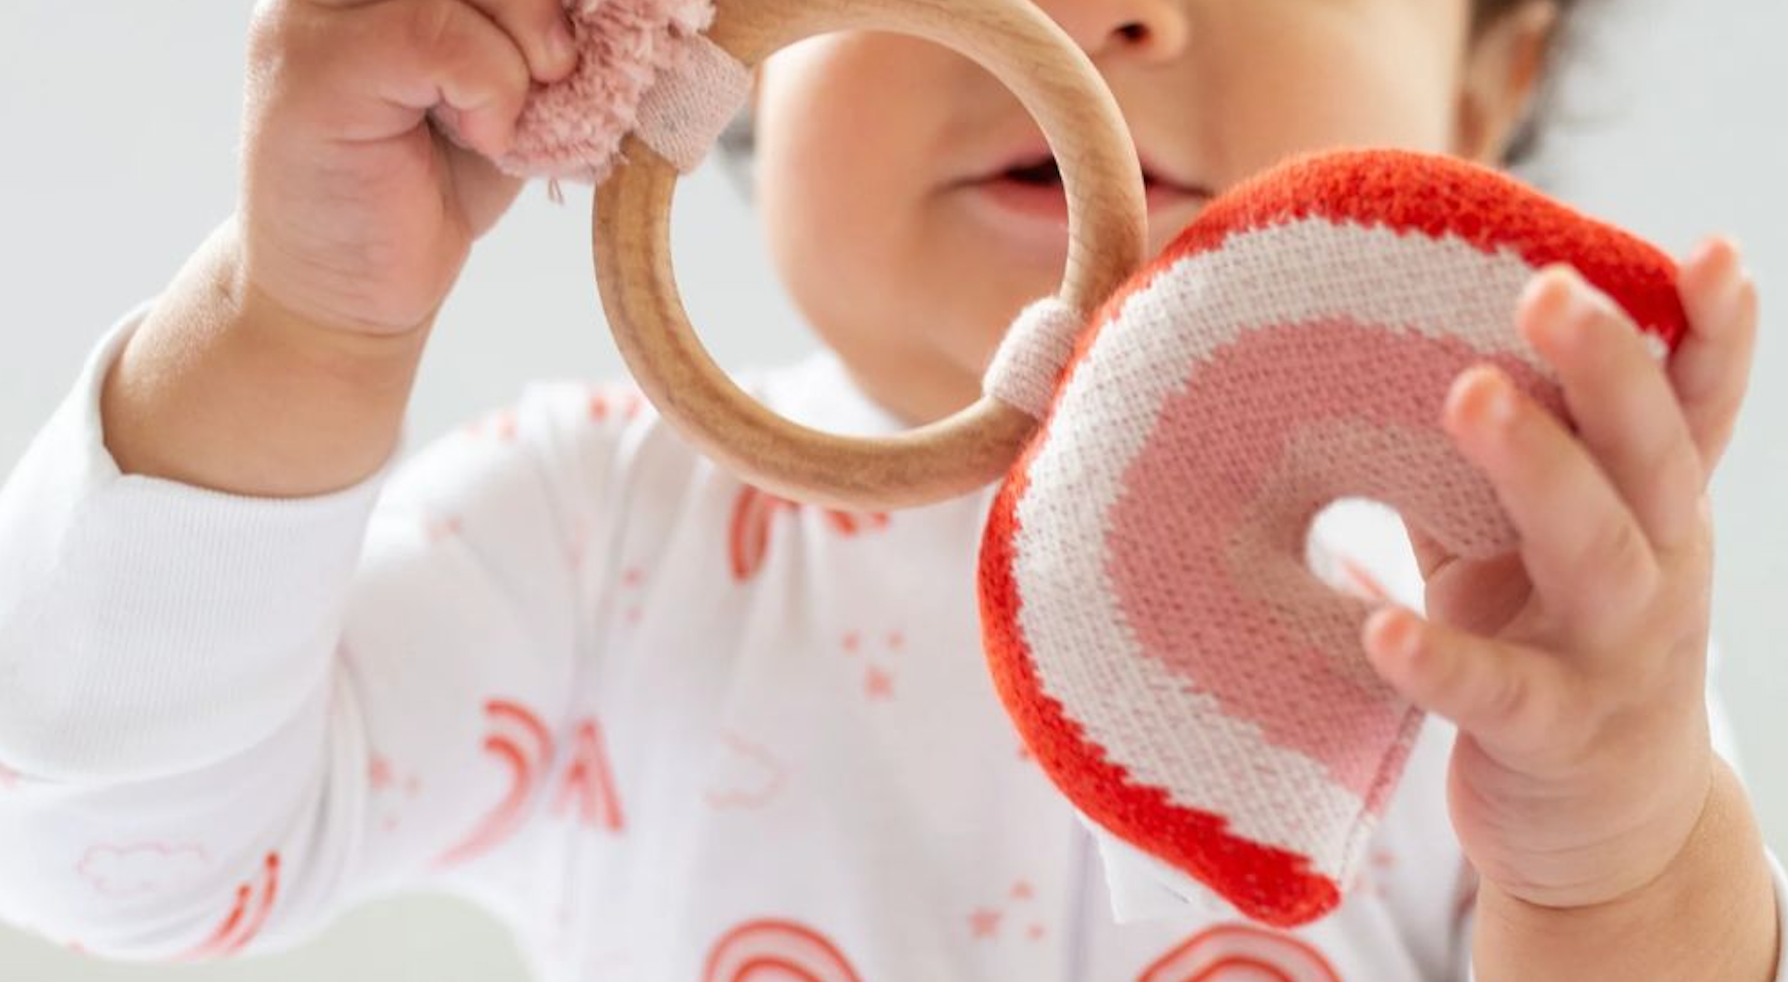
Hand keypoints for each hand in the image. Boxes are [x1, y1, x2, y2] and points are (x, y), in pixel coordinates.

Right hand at [238, 0, 579, 335]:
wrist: (350, 294)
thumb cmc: (426, 191)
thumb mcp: (501, 91)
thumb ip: (534, 33)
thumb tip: (620, 1)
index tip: (576, 40)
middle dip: (545, 5)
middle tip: (563, 69)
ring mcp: (314, 14)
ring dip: (524, 49)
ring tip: (510, 120)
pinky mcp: (315, 63)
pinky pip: (437, 35)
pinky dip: (492, 89)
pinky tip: (485, 137)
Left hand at [1358, 237, 1759, 908]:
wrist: (1608, 830)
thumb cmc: (1554, 646)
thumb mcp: (1551, 542)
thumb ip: (1517, 458)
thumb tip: (1414, 339)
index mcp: (1655, 511)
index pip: (1697, 410)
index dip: (1714, 333)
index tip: (1711, 253)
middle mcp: (1659, 571)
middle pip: (1649, 457)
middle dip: (1607, 366)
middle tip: (1547, 287)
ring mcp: (1616, 656)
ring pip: (1594, 553)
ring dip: (1537, 468)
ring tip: (1469, 393)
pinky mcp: (1555, 735)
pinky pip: (1498, 691)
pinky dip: (1442, 658)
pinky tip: (1383, 626)